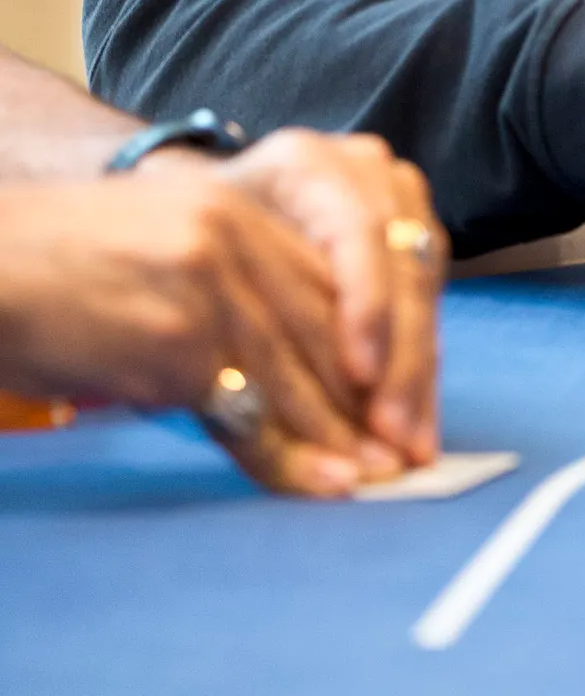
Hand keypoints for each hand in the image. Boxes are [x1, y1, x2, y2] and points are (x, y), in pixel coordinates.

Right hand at [0, 174, 402, 495]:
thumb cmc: (68, 270)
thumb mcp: (168, 252)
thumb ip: (235, 282)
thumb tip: (297, 356)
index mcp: (239, 210)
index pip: (327, 282)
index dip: (372, 344)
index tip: (401, 394)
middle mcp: (234, 239)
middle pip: (326, 327)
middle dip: (372, 396)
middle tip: (406, 450)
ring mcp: (208, 289)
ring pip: (296, 374)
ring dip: (343, 437)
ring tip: (379, 478)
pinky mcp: (178, 344)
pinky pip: (248, 414)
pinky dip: (290, 458)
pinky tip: (325, 485)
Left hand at [214, 130, 442, 467]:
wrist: (217, 205)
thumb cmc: (193, 243)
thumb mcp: (198, 265)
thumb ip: (235, 314)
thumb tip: (249, 404)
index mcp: (304, 163)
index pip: (354, 230)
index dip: (365, 304)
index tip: (361, 377)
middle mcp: (365, 170)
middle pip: (402, 264)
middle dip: (401, 359)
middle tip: (393, 435)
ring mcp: (400, 198)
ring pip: (424, 289)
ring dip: (418, 373)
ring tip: (411, 447)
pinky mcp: (416, 234)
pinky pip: (428, 306)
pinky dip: (419, 370)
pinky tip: (416, 426)